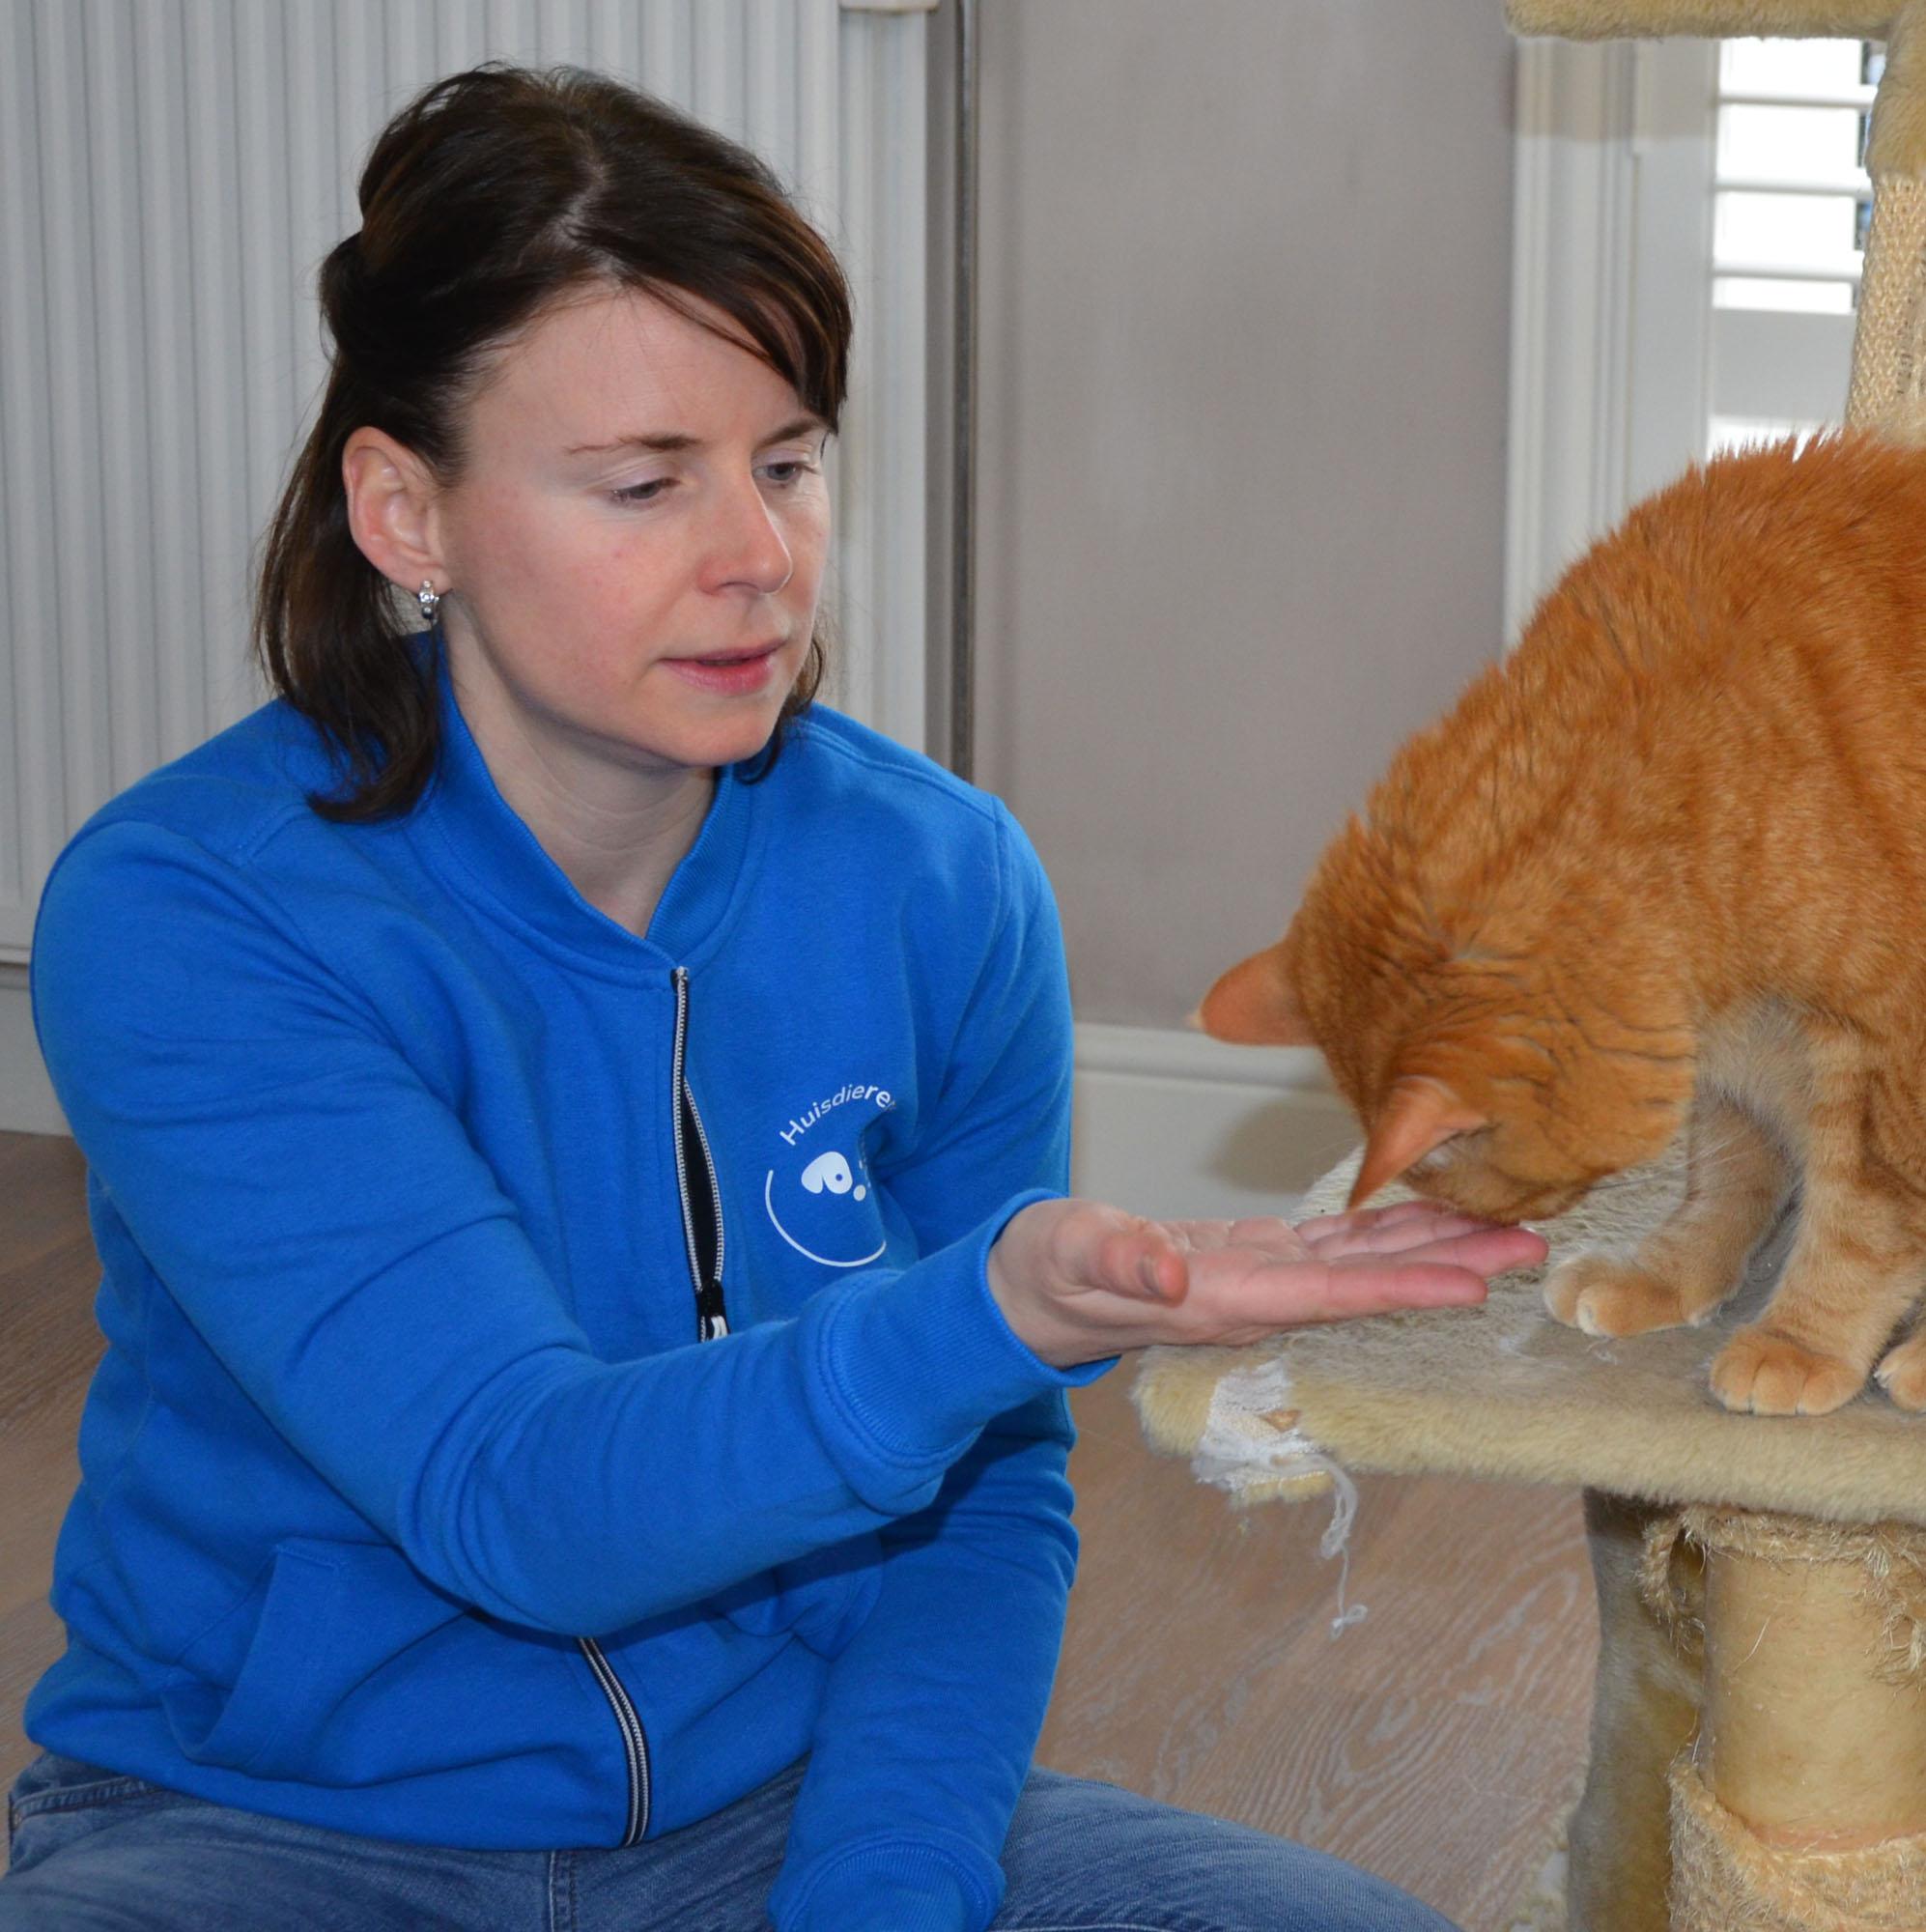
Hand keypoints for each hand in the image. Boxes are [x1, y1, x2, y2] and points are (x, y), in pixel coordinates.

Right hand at [986, 1198, 1547, 1368]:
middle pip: (1370, 1284)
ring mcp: (1262, 1280)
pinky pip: (1337, 1244)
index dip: (1400, 1287)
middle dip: (1450, 1267)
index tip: (1470, 1284)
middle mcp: (1258, 1297)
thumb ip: (1117, 1264)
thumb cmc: (1045, 1271)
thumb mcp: (1067, 1256)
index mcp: (1221, 1299)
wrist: (1032, 1291)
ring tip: (1507, 1231)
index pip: (1327, 1296)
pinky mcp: (1257, 1257)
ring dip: (1435, 1246)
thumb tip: (1167, 1277)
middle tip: (1531, 1248)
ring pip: (1365, 1262)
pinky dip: (1388, 1230)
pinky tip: (1428, 1214)